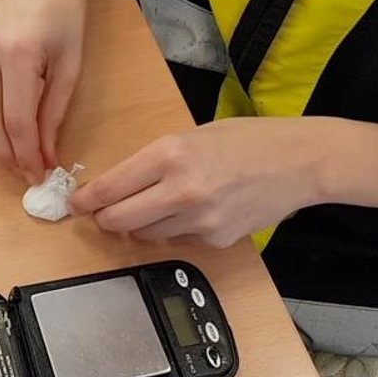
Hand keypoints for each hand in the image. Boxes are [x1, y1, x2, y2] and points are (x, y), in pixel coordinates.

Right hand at [0, 0, 92, 183]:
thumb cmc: (66, 14)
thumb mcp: (71, 66)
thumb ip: (54, 113)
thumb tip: (45, 156)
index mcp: (19, 53)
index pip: (16, 120)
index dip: (26, 154)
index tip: (39, 174)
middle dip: (6, 154)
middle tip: (25, 173)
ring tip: (17, 155)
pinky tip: (5, 125)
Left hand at [69, 118, 331, 246]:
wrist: (300, 162)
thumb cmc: (247, 140)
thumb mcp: (192, 135)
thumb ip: (153, 161)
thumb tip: (116, 187)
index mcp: (170, 154)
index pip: (110, 188)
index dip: (86, 201)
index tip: (76, 204)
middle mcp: (180, 190)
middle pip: (118, 220)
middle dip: (104, 218)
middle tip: (102, 213)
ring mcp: (199, 220)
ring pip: (144, 235)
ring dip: (139, 225)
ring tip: (156, 206)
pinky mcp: (215, 240)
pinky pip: (176, 241)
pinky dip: (173, 231)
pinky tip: (192, 212)